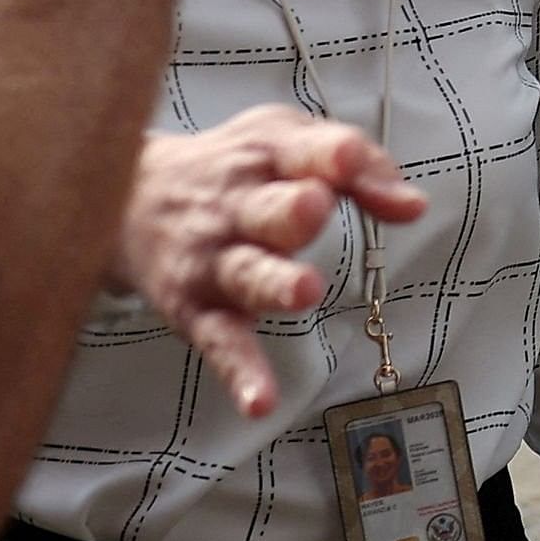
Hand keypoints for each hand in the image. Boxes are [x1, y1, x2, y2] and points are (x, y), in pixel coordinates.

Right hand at [112, 106, 423, 416]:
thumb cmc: (235, 168)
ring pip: (247, 274)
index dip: (329, 156)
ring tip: (303, 292)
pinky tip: (260, 400)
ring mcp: (214, 260)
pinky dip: (240, 373)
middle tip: (312, 209)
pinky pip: (221, 343)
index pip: (304, 150)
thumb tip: (412, 206)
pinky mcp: (196, 311)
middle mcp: (236, 208)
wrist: (126, 199)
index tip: (347, 161)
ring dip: (274, 284)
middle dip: (290, 211)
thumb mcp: (290, 140)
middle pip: (267, 210)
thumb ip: (360, 166)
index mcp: (269, 156)